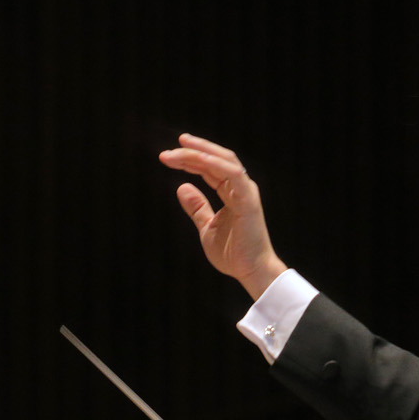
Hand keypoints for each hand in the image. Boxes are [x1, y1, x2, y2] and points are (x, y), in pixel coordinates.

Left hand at [158, 134, 288, 298]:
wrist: (251, 271)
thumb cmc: (233, 253)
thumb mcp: (207, 226)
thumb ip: (197, 207)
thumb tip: (181, 187)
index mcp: (232, 192)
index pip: (210, 168)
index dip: (190, 160)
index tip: (167, 157)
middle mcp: (240, 188)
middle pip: (216, 159)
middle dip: (193, 150)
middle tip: (169, 150)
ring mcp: (246, 192)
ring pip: (224, 161)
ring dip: (201, 152)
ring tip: (179, 147)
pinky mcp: (248, 200)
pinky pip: (233, 174)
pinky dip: (216, 164)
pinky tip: (198, 159)